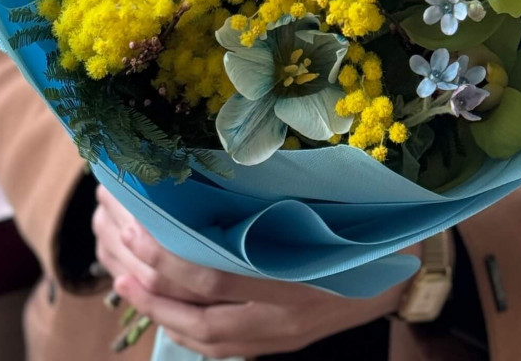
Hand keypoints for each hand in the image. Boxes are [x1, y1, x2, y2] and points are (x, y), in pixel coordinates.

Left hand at [92, 185, 420, 358]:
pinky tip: (159, 305)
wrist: (403, 274)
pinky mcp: (278, 345)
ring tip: (123, 275)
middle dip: (150, 277)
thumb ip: (273, 203)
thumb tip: (213, 176)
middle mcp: (283, 313)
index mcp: (294, 271)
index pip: (214, 270)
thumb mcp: (325, 206)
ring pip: (202, 334)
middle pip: (198, 305)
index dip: (167, 251)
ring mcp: (279, 335)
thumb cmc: (363, 226)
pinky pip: (219, 346)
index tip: (137, 219)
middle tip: (117, 241)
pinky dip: (183, 326)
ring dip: (156, 305)